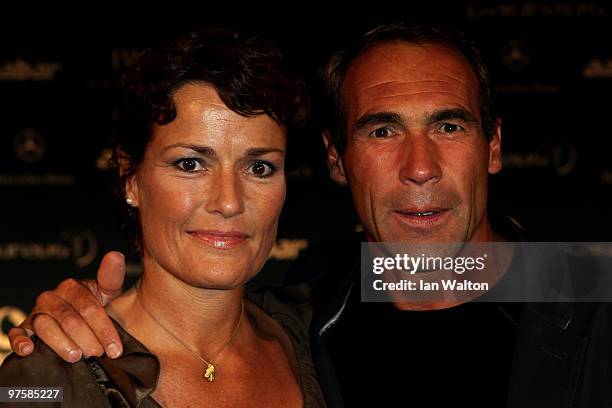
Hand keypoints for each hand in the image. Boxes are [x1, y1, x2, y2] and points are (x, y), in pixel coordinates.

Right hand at [8, 251, 126, 361]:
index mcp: (72, 287)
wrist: (79, 318)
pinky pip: (17, 333)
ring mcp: (37, 312)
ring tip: (76, 356)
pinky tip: (29, 350)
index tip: (115, 348)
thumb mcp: (108, 292)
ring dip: (61, 343)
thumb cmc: (97, 305)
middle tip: (98, 354)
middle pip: (69, 320)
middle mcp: (52, 297)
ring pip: (46, 327)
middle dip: (87, 339)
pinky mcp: (25, 327)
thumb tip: (116, 254)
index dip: (104, 329)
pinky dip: (20, 341)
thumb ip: (112, 276)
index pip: (89, 308)